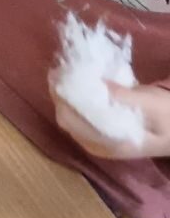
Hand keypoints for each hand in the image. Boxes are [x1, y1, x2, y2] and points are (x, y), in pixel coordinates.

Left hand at [55, 83, 169, 160]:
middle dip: (60, 96)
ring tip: (63, 74)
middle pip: (66, 121)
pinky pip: (80, 118)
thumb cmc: (169, 116)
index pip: (72, 122)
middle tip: (58, 70)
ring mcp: (102, 142)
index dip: (61, 97)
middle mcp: (102, 147)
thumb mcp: (151, 103)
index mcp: (113, 143)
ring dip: (65, 98)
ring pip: (70, 120)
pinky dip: (74, 102)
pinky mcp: (104, 135)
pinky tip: (76, 86)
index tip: (58, 74)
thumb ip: (125, 96)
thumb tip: (99, 84)